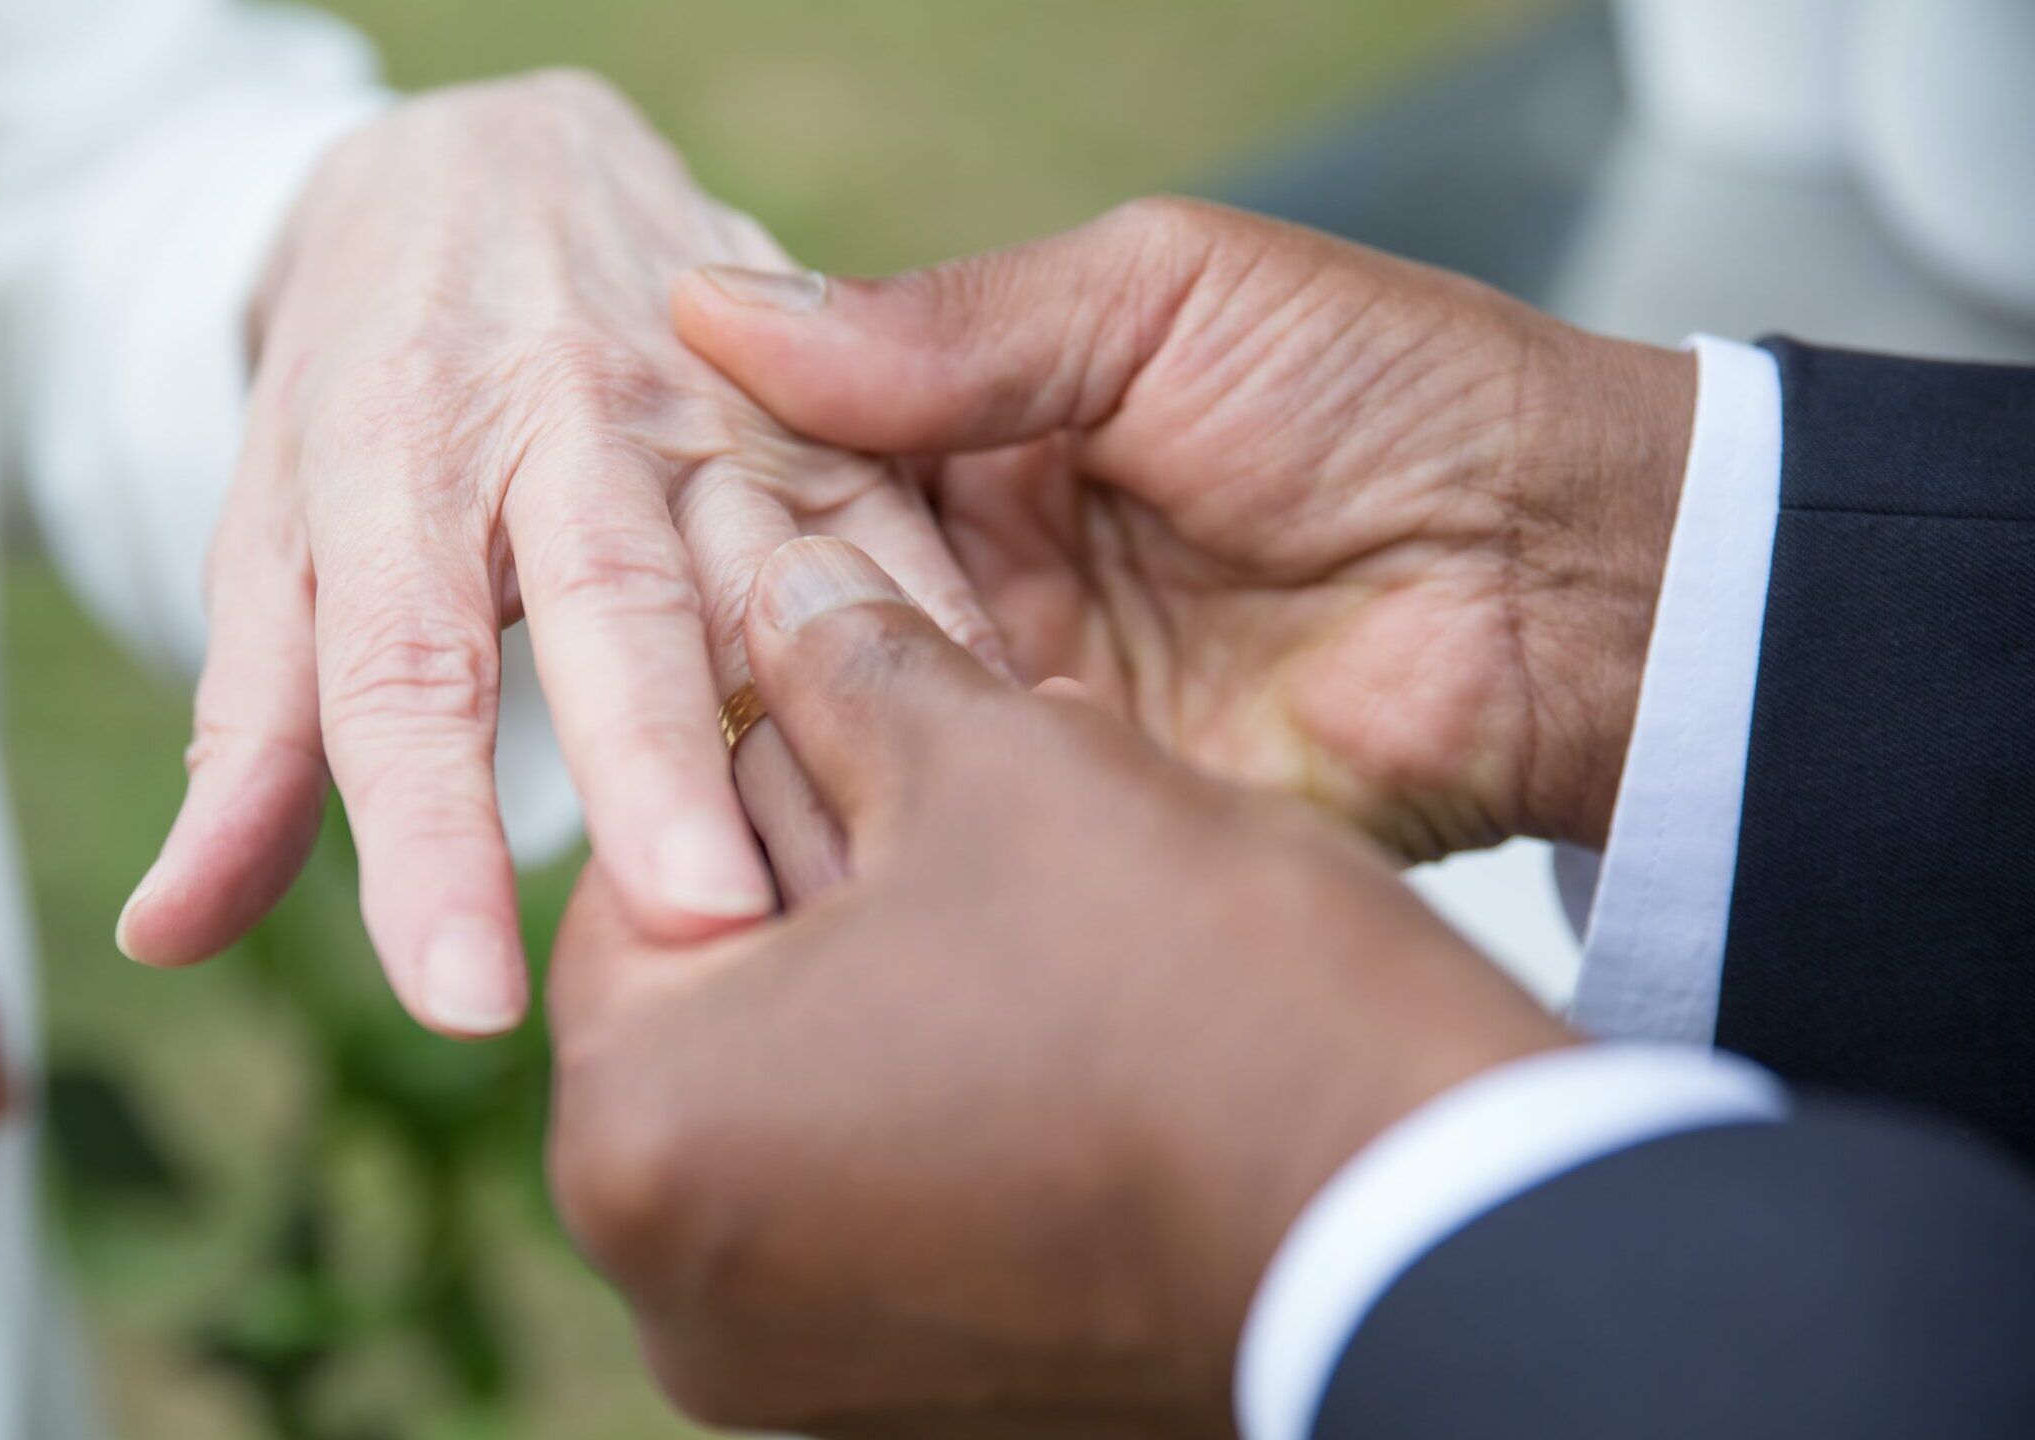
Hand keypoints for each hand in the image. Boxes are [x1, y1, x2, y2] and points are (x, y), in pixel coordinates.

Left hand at [117, 70, 998, 1032]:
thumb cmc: (365, 388)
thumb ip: (251, 735)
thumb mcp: (278, 528)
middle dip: (654, 758)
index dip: (431, 836)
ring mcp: (705, 398)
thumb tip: (166, 938)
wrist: (480, 163)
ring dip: (832, 711)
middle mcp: (553, 412)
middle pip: (608, 596)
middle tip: (697, 917)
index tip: (458, 1000)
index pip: (403, 664)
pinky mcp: (816, 399)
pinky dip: (947, 635)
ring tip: (877, 872)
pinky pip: (895, 519)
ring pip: (778, 562)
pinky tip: (1007, 754)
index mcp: (392, 447)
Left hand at [548, 539, 1565, 1435]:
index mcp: (643, 1138)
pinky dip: (948, 1085)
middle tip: (974, 786)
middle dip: (839, 865)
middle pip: (720, 990)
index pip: (637, 871)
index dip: (765, 748)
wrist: (1430, 1232)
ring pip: (810, 1085)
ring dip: (904, 964)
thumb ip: (847, 661)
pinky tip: (1073, 1003)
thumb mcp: (1003, 765)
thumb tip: (779, 583)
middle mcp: (681, 1293)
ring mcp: (796, 1367)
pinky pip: (883, 1188)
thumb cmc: (1201, 996)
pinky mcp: (917, 1402)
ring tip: (1043, 881)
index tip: (869, 693)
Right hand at [676, 199, 1697, 860]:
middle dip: (728, 607)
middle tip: (622, 624)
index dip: (715, 468)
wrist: (1575, 587)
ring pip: (851, 717)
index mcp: (996, 432)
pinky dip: (875, 820)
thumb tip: (717, 305)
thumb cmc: (1400, 397)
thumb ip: (954, 323)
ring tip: (670, 725)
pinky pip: (949, 826)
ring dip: (782, 718)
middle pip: (803, 595)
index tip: (616, 476)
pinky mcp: (1078, 823)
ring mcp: (1029, 704)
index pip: (804, 453)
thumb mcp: (1163, 298)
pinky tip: (791, 814)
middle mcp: (989, 573)